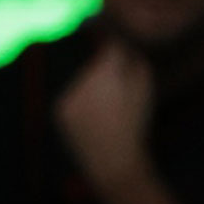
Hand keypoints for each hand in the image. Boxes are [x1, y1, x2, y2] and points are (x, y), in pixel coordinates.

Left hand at [56, 41, 152, 186]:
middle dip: (101, 69)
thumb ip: (133, 61)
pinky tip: (92, 117)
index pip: (109, 45)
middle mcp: (85, 79)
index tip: (113, 43)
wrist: (111, 160)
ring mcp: (69, 94)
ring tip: (105, 108)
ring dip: (89, 85)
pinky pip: (70, 95)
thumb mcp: (144, 88)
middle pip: (93, 63)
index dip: (112, 42)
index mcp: (108, 71)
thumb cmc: (134, 123)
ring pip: (80, 79)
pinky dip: (79, 101)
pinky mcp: (60, 108)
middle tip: (114, 89)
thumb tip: (121, 43)